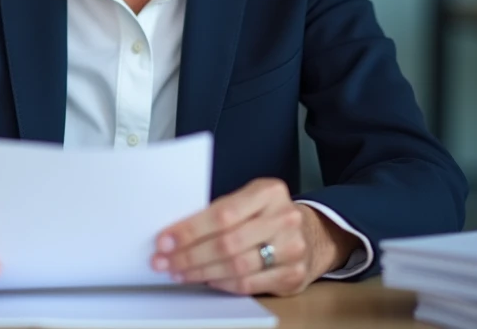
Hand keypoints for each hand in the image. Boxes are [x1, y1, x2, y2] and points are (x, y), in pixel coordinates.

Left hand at [151, 178, 357, 296]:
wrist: (313, 234)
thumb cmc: (268, 215)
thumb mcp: (250, 200)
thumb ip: (220, 211)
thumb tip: (176, 232)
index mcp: (269, 192)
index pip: (222, 213)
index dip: (190, 230)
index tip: (165, 239)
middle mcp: (284, 219)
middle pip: (227, 242)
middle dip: (189, 255)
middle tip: (164, 261)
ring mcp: (292, 249)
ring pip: (236, 266)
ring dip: (200, 272)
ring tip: (179, 272)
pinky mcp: (292, 275)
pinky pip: (248, 284)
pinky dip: (222, 284)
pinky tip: (205, 279)